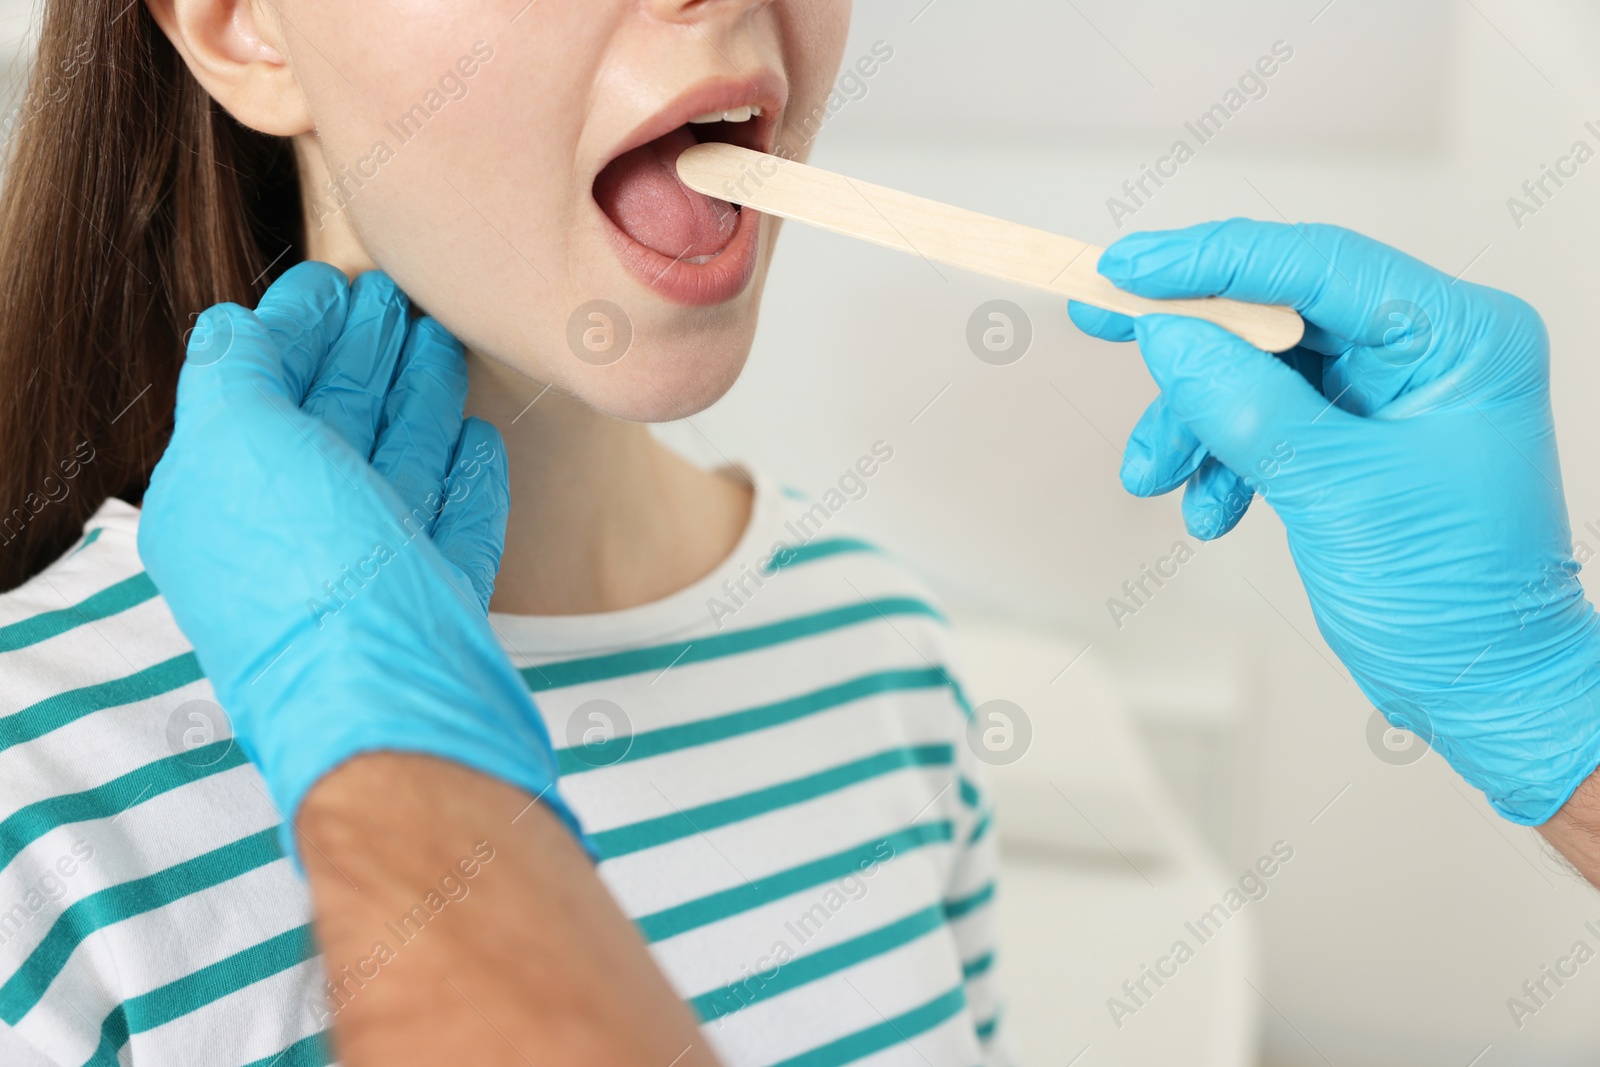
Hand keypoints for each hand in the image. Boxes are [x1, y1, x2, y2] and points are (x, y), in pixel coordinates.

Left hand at [139, 263, 576, 842]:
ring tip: (442, 339)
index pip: (258, 393)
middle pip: (331, 425)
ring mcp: (370, 575)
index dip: (294, 330)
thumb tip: (239, 326)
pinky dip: (466, 478)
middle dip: (359, 355)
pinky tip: (482, 438)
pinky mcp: (436, 606)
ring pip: (396, 466)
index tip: (334, 281)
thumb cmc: (309, 576)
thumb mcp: (238, 445)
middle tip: (396, 295)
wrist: (394, 708)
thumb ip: (232, 374)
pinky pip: (452, 525)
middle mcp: (295, 537)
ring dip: (417, 399)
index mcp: (227, 501)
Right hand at [1070, 219, 1599, 824]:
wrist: (1483, 690)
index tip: (1128, 269)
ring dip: (1196, 421)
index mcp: (1457, 338)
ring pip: (1259, 369)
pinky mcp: (1360, 434)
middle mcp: (1428, 350)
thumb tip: (1168, 336)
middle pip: (1279, 312)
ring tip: (1156, 476)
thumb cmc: (1455, 599)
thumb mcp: (1338, 494)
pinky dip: (1224, 458)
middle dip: (1191, 348)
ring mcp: (1393, 393)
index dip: (1212, 261)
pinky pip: (1268, 417)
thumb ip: (1247, 406)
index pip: (1319, 264)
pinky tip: (1210, 508)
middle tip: (1103, 324)